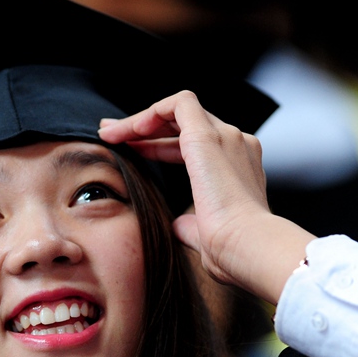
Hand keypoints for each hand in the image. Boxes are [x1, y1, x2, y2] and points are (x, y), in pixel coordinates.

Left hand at [99, 91, 314, 303]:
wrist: (247, 247)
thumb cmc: (231, 250)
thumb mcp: (205, 235)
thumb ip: (191, 225)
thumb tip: (180, 226)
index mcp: (238, 167)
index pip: (194, 145)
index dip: (158, 148)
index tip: (131, 154)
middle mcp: (236, 145)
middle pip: (184, 124)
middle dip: (144, 128)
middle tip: (110, 134)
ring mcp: (226, 137)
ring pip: (177, 110)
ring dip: (141, 120)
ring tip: (110, 133)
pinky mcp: (207, 136)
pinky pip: (177, 105)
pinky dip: (151, 112)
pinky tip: (130, 130)